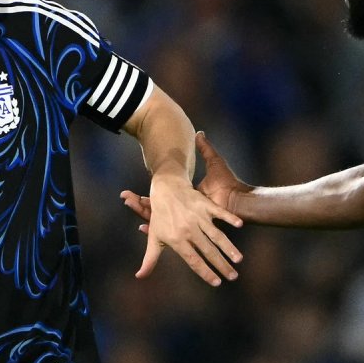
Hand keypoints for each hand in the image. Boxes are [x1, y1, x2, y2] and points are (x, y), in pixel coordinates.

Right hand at [120, 131, 250, 222]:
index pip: (161, 197)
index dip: (147, 194)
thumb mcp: (214, 162)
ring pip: (159, 218)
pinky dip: (156, 229)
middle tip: (124, 197)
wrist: (238, 200)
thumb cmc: (228, 183)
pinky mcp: (190, 226)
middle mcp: (183, 211)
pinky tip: (143, 226)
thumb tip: (198, 133)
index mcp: (186, 198)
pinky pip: (169, 229)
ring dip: (143, 211)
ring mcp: (186, 220)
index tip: (130, 191)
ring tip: (130, 204)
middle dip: (140, 202)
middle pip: (157, 208)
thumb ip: (205, 149)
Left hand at [133, 169, 243, 286]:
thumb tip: (140, 276)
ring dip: (228, 247)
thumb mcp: (154, 238)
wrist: (166, 188)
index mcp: (177, 240)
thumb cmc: (159, 216)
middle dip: (222, 265)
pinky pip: (219, 213)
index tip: (217, 283)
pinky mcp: (205, 205)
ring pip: (216, 235)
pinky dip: (229, 218)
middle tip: (233, 277)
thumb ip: (150, 259)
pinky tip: (240, 225)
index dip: (205, 273)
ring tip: (238, 260)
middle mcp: (188, 229)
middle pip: (208, 251)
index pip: (193, 260)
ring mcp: (198, 217)